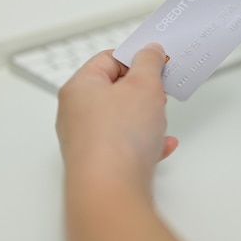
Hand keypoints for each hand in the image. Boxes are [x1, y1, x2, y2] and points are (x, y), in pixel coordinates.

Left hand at [56, 44, 177, 190]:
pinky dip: (145, 142)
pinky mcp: (99, 163)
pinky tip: (163, 146)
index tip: (157, 63)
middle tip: (160, 93)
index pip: (108, 59)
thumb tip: (149, 50)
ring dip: (147, 118)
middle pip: (115, 90)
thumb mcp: (144, 85)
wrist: (110, 190)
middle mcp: (77, 113)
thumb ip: (149, 62)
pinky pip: (126, 145)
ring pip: (122, 119)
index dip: (135, 58)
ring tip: (159, 123)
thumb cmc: (119, 135)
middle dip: (143, 92)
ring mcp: (86, 140)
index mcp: (80, 87)